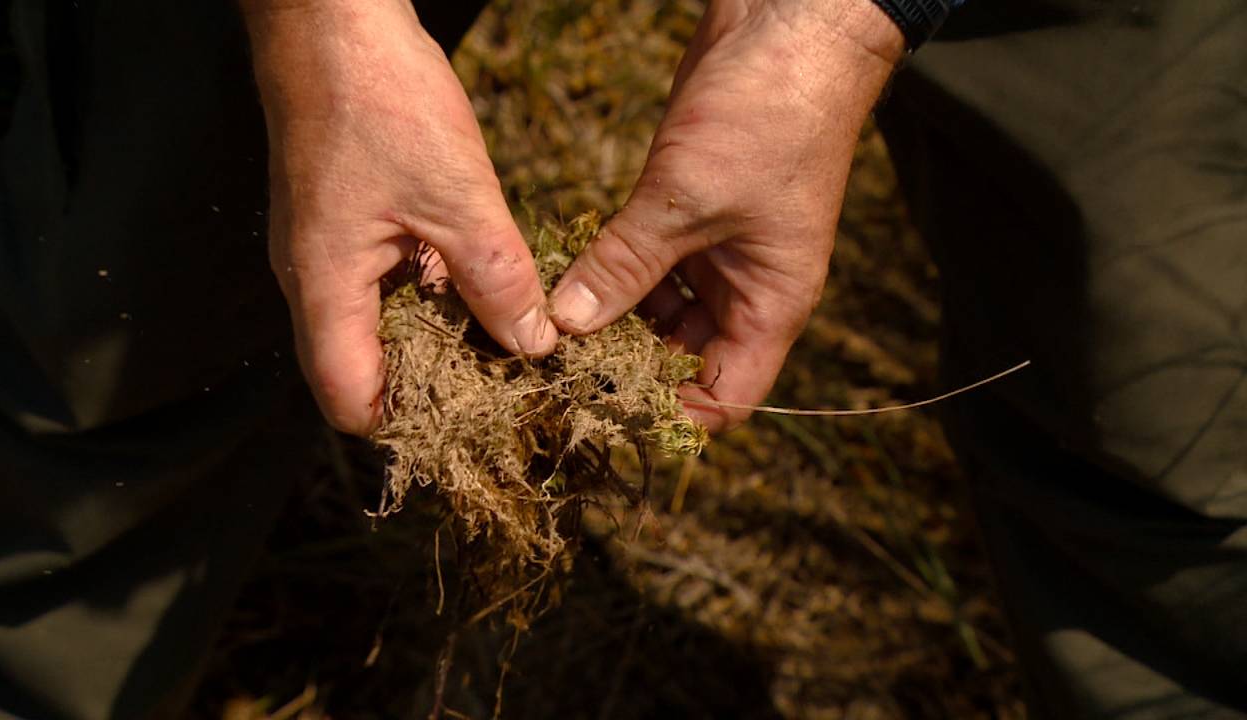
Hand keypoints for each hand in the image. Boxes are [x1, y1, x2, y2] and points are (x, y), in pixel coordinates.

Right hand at [243, 1, 556, 433]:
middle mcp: (313, 281)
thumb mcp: (460, 199)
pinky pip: (383, 283)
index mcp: (325, 288)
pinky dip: (428, 294)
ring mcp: (324, 250)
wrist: (332, 21)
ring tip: (500, 341)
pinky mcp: (343, 223)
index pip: (348, 400)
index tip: (473, 420)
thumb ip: (498, 281)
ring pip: (377, 325)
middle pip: (361, 370)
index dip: (406, 422)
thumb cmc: (380, 101)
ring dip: (434, 336)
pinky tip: (478, 282)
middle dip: (430, 385)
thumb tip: (533, 344)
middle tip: (500, 385)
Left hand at [549, 0, 901, 431]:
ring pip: (658, 313)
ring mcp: (716, 251)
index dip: (671, 415)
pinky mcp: (687, 214)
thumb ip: (624, 266)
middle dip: (627, 366)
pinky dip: (611, 272)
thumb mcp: (685, 201)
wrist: (788, 28)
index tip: (602, 409)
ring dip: (611, 318)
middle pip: (683, 359)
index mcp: (769, 305)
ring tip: (554, 323)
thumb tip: (567, 324)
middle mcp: (745, 289)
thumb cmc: (766, 118)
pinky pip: (645, 265)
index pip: (725, 398)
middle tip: (558, 366)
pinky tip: (568, 273)